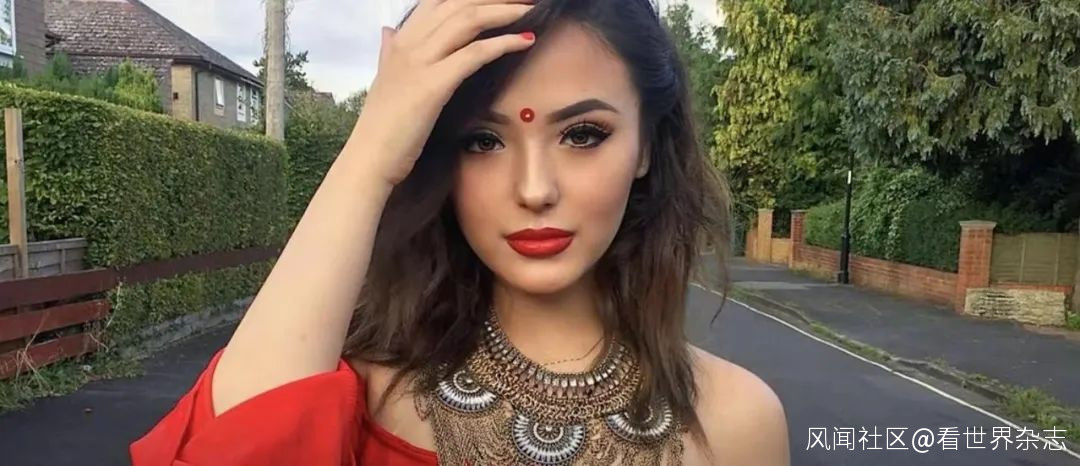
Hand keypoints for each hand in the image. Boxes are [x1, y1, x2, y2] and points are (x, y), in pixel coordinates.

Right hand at [350, 0, 535, 187]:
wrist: (369, 158)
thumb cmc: (382, 126)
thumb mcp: (385, 79)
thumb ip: (389, 52)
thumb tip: (388, 31)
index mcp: (401, 40)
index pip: (438, 0)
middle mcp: (409, 43)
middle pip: (458, 3)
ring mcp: (419, 62)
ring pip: (468, 20)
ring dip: (505, 11)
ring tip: (532, 9)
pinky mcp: (433, 84)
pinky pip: (474, 54)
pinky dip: (504, 43)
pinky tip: (526, 40)